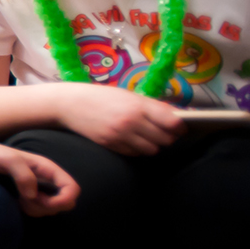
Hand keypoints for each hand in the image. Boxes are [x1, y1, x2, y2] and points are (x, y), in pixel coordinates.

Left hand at [0, 135, 77, 215]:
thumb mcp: (8, 160)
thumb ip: (23, 175)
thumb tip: (33, 195)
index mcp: (48, 169)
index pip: (73, 189)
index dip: (65, 200)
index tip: (45, 203)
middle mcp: (46, 180)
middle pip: (66, 203)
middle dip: (49, 207)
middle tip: (28, 200)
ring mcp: (38, 190)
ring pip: (51, 210)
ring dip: (37, 210)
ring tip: (19, 199)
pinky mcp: (26, 198)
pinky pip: (38, 211)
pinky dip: (30, 211)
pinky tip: (16, 202)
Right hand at [53, 82, 184, 154]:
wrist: (70, 104)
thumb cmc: (101, 97)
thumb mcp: (128, 95)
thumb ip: (152, 106)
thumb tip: (177, 117)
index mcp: (138, 106)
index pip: (173, 123)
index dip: (180, 127)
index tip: (179, 127)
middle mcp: (131, 122)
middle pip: (165, 139)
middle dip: (167, 137)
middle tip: (161, 132)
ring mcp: (120, 135)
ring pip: (152, 150)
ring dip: (152, 145)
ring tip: (144, 136)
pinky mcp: (111, 145)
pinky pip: (135, 153)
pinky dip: (137, 149)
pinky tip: (130, 140)